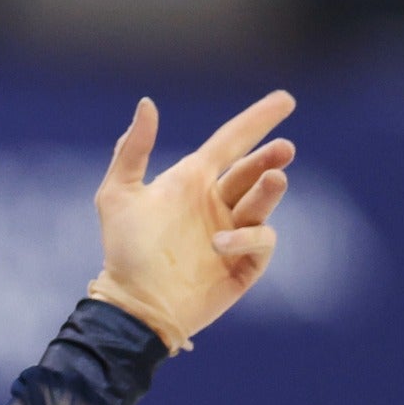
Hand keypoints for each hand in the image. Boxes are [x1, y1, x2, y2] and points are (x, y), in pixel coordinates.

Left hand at [89, 91, 296, 352]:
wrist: (133, 305)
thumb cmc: (124, 251)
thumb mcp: (117, 196)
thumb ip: (132, 150)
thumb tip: (147, 103)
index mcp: (192, 182)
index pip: (232, 141)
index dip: (258, 120)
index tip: (286, 100)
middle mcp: (216, 203)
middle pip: (253, 171)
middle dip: (270, 158)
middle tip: (283, 149)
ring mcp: (232, 233)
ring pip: (263, 203)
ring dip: (270, 190)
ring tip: (273, 178)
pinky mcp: (243, 264)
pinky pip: (260, 241)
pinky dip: (247, 237)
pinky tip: (220, 241)